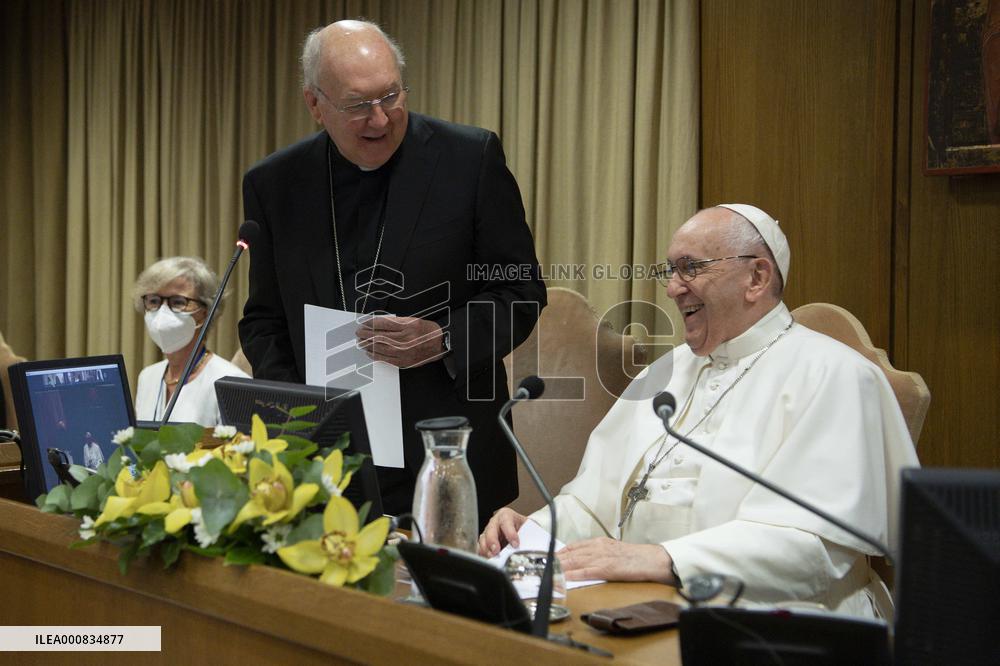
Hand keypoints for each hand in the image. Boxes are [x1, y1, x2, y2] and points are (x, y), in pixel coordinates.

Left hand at [356, 316, 444, 368]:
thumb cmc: (428, 332)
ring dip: (368, 345)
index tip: (364, 323)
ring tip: (361, 342)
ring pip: (380, 348)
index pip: (383, 324)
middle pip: (379, 336)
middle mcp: (405, 339)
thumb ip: (397, 322)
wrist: (440, 345)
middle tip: (359, 332)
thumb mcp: (414, 320)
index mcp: (408, 326)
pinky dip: (376, 355)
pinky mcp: (404, 361)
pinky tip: (369, 352)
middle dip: (366, 334)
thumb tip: (379, 324)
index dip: (371, 323)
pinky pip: (386, 359)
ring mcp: (404, 351)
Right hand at [477, 508, 526, 556]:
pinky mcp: (484, 543)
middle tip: (496, 550)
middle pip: (490, 530)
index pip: (506, 521)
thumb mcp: (527, 529)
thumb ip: (526, 537)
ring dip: (486, 549)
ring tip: (492, 557)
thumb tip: (528, 547)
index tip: (515, 544)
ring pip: (483, 539)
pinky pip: (480, 548)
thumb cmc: (523, 528)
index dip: (510, 533)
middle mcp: (495, 523)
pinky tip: (487, 558)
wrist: (520, 531)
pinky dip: (483, 554)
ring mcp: (488, 533)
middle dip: (492, 541)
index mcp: (506, 515)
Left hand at [557, 537, 674, 583]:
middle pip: (571, 553)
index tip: (549, 557)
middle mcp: (598, 547)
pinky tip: (565, 577)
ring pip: (575, 561)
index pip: (574, 546)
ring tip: (547, 571)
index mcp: (600, 543)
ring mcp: (602, 557)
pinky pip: (586, 571)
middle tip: (541, 565)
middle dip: (555, 559)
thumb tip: (586, 561)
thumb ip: (600, 554)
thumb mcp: (615, 551)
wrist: (653, 560)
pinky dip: (574, 574)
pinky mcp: (607, 568)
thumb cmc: (636, 557)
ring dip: (560, 567)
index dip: (560, 552)